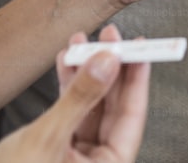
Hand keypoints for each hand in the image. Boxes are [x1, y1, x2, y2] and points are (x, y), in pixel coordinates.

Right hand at [0, 25, 149, 162]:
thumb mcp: (47, 138)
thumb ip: (80, 98)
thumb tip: (108, 63)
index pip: (132, 116)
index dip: (136, 78)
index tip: (140, 47)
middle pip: (114, 108)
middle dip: (111, 69)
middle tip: (110, 37)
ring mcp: (78, 158)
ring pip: (92, 106)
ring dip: (87, 73)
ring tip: (83, 41)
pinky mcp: (58, 150)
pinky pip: (72, 112)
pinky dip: (69, 87)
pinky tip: (66, 62)